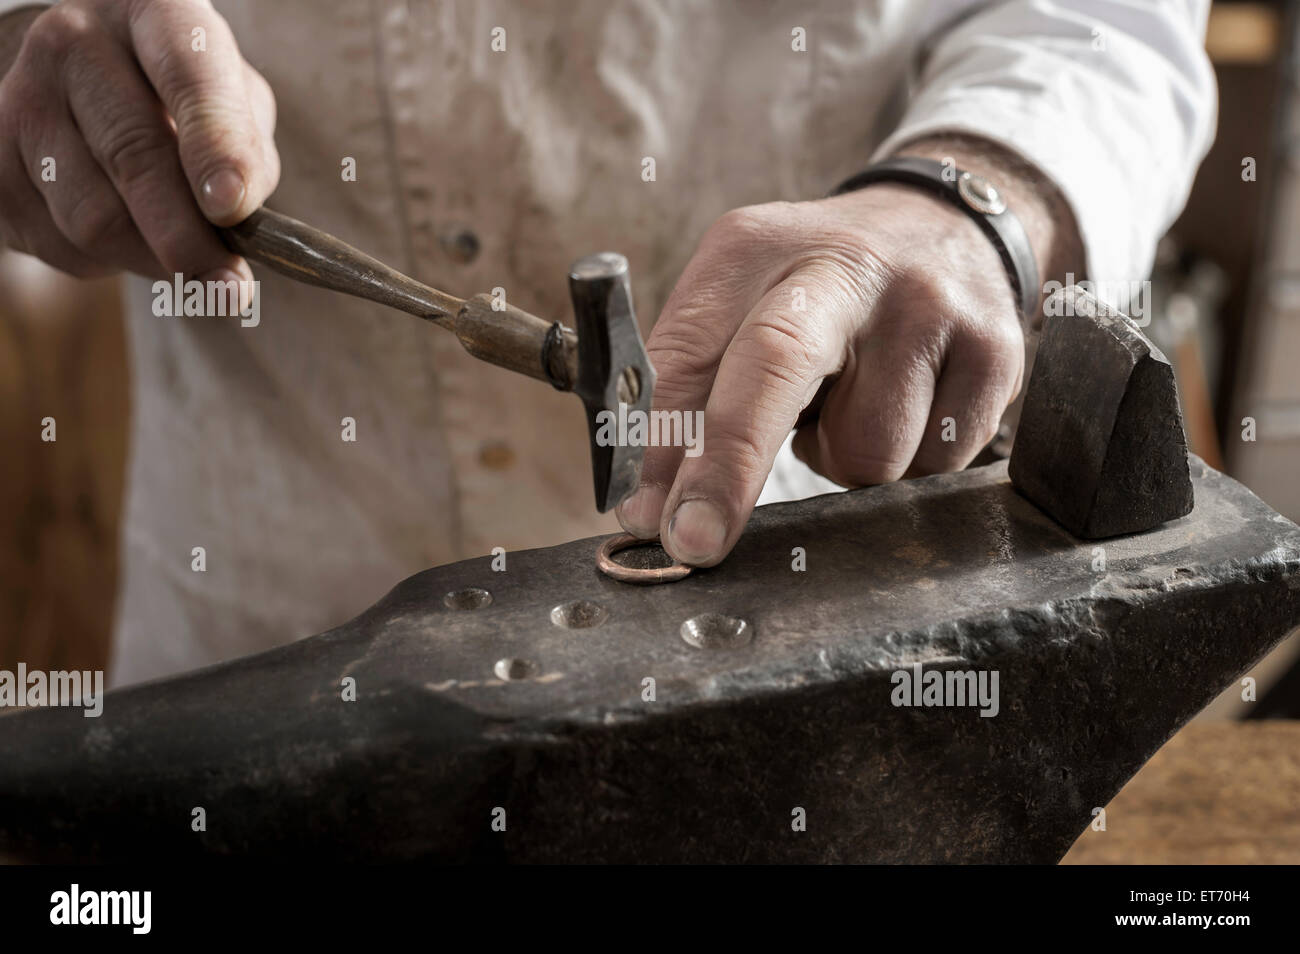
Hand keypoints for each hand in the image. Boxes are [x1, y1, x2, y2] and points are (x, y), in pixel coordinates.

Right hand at [0, 0, 277, 282]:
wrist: (77, 83)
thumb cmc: (179, 96)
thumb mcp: (231, 101)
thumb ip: (247, 153)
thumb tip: (234, 223)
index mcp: (154, 13)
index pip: (188, 76)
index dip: (213, 146)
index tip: (233, 207)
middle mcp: (76, 41)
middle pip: (133, 154)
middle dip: (187, 236)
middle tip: (229, 288)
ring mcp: (22, 96)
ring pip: (94, 216)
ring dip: (152, 259)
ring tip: (183, 257)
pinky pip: (62, 244)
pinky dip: (109, 262)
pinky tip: (126, 235)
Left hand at [617, 183, 1027, 565]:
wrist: (944, 226)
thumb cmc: (817, 289)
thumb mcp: (738, 305)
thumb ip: (688, 392)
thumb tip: (647, 507)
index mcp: (752, 251)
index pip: (689, 350)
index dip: (661, 444)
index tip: (642, 516)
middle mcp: (843, 266)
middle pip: (776, 366)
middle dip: (729, 468)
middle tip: (696, 540)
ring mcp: (927, 306)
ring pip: (868, 454)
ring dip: (846, 462)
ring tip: (853, 406)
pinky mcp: (994, 351)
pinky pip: (934, 467)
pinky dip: (910, 463)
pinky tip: (907, 408)